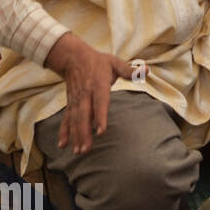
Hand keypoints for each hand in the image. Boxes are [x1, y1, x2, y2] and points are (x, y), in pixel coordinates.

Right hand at [44, 34, 132, 154]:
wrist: (72, 58)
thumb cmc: (98, 62)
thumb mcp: (115, 62)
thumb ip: (130, 70)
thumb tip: (147, 70)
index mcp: (98, 85)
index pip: (100, 103)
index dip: (100, 117)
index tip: (101, 131)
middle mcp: (85, 95)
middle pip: (84, 116)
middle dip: (84, 134)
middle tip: (86, 149)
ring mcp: (76, 101)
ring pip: (74, 121)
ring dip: (75, 137)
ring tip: (78, 152)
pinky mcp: (70, 104)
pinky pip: (66, 119)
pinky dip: (63, 132)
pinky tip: (62, 145)